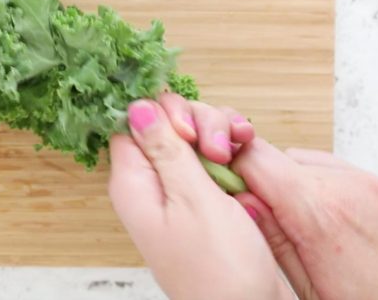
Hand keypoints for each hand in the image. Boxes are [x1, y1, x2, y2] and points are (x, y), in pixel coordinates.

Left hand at [108, 94, 291, 299]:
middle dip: (198, 122)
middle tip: (218, 149)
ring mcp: (179, 191)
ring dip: (218, 134)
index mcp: (133, 184)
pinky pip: (211, 159)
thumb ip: (165, 149)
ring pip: (192, 137)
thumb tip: (136, 107)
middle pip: (164, 124)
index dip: (163, 113)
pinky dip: (231, 150)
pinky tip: (245, 150)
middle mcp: (151, 186)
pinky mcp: (204, 198)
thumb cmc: (221, 270)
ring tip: (236, 153)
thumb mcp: (193, 200)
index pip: (132, 123)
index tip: (189, 129)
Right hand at [232, 138, 377, 299]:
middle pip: (273, 157)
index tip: (211, 182)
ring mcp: (366, 181)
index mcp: (320, 215)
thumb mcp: (309, 291)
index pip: (253, 159)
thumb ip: (271, 242)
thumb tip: (238, 203)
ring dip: (284, 182)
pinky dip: (312, 186)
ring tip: (288, 224)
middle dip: (255, 180)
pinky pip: (328, 169)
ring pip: (299, 160)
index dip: (225, 165)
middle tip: (248, 215)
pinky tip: (315, 221)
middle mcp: (344, 186)